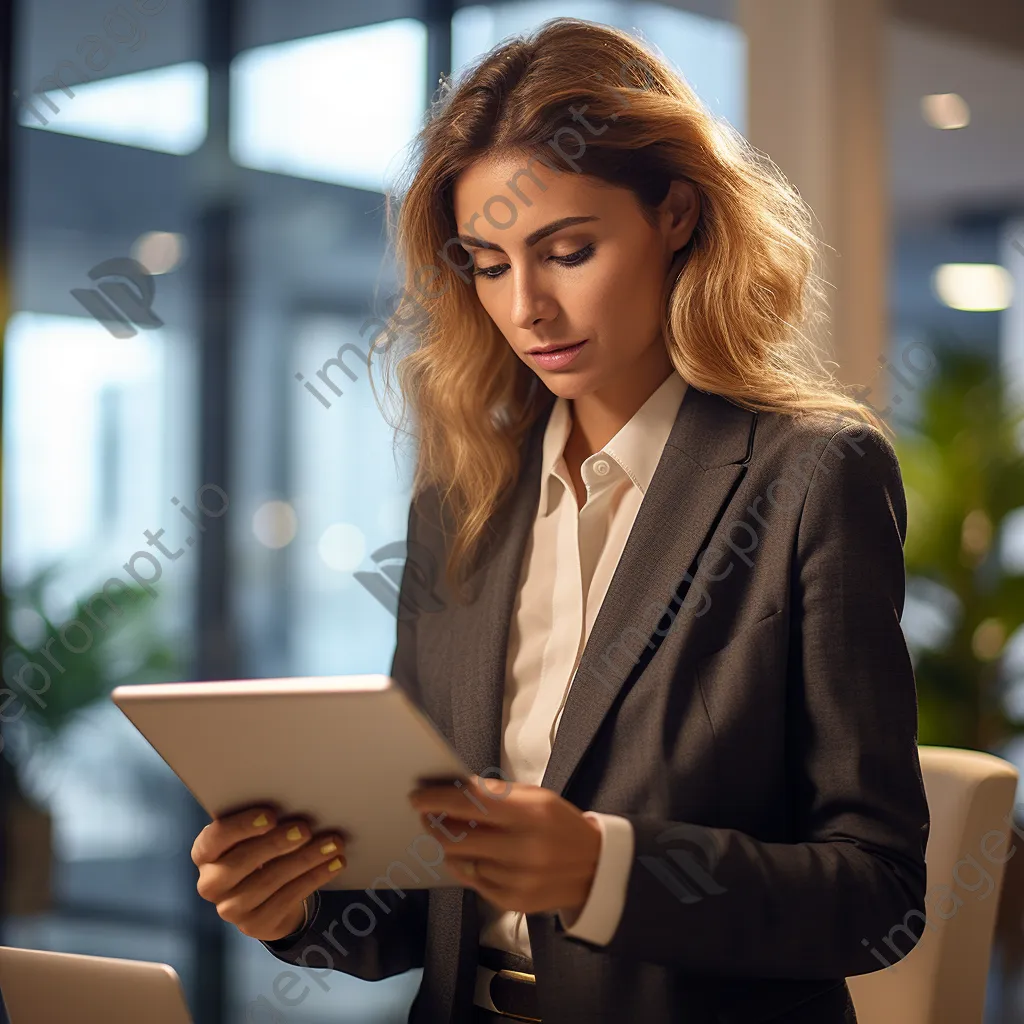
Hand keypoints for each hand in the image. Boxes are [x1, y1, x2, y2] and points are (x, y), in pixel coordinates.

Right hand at [191, 805, 346, 940]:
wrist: (269, 893)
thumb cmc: (262, 846)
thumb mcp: (254, 832)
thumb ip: (262, 820)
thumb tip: (295, 800)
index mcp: (205, 853)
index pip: (214, 839)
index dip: (241, 827)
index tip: (271, 815)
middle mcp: (211, 883)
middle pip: (241, 863)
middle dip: (276, 844)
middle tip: (305, 829)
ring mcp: (230, 909)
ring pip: (268, 882)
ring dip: (304, 860)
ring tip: (332, 843)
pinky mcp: (255, 925)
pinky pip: (287, 899)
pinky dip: (314, 878)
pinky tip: (335, 863)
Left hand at [408, 775, 601, 917]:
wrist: (595, 868)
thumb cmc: (560, 825)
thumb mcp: (538, 798)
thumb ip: (497, 793)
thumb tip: (456, 786)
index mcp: (531, 814)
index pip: (472, 804)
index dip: (439, 800)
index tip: (417, 797)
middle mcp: (524, 848)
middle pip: (459, 838)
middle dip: (435, 824)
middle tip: (426, 814)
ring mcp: (518, 879)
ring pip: (462, 861)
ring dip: (449, 845)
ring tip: (448, 833)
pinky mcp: (513, 902)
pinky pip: (473, 882)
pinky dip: (466, 866)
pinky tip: (471, 856)